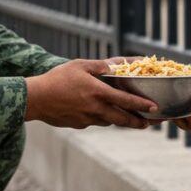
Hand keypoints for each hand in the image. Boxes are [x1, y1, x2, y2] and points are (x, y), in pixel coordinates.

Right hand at [25, 59, 157, 129]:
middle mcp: (95, 109)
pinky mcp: (79, 125)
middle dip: (138, 122)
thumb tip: (115, 65)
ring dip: (120, 120)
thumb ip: (100, 66)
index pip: (126, 101)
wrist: (36, 99)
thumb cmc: (57, 79)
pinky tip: (99, 113)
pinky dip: (100, 118)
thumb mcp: (80, 65)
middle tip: (148, 123)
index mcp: (98, 93)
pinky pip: (94, 122)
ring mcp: (87, 119)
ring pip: (109, 121)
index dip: (142, 106)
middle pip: (122, 119)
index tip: (155, 109)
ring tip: (129, 119)